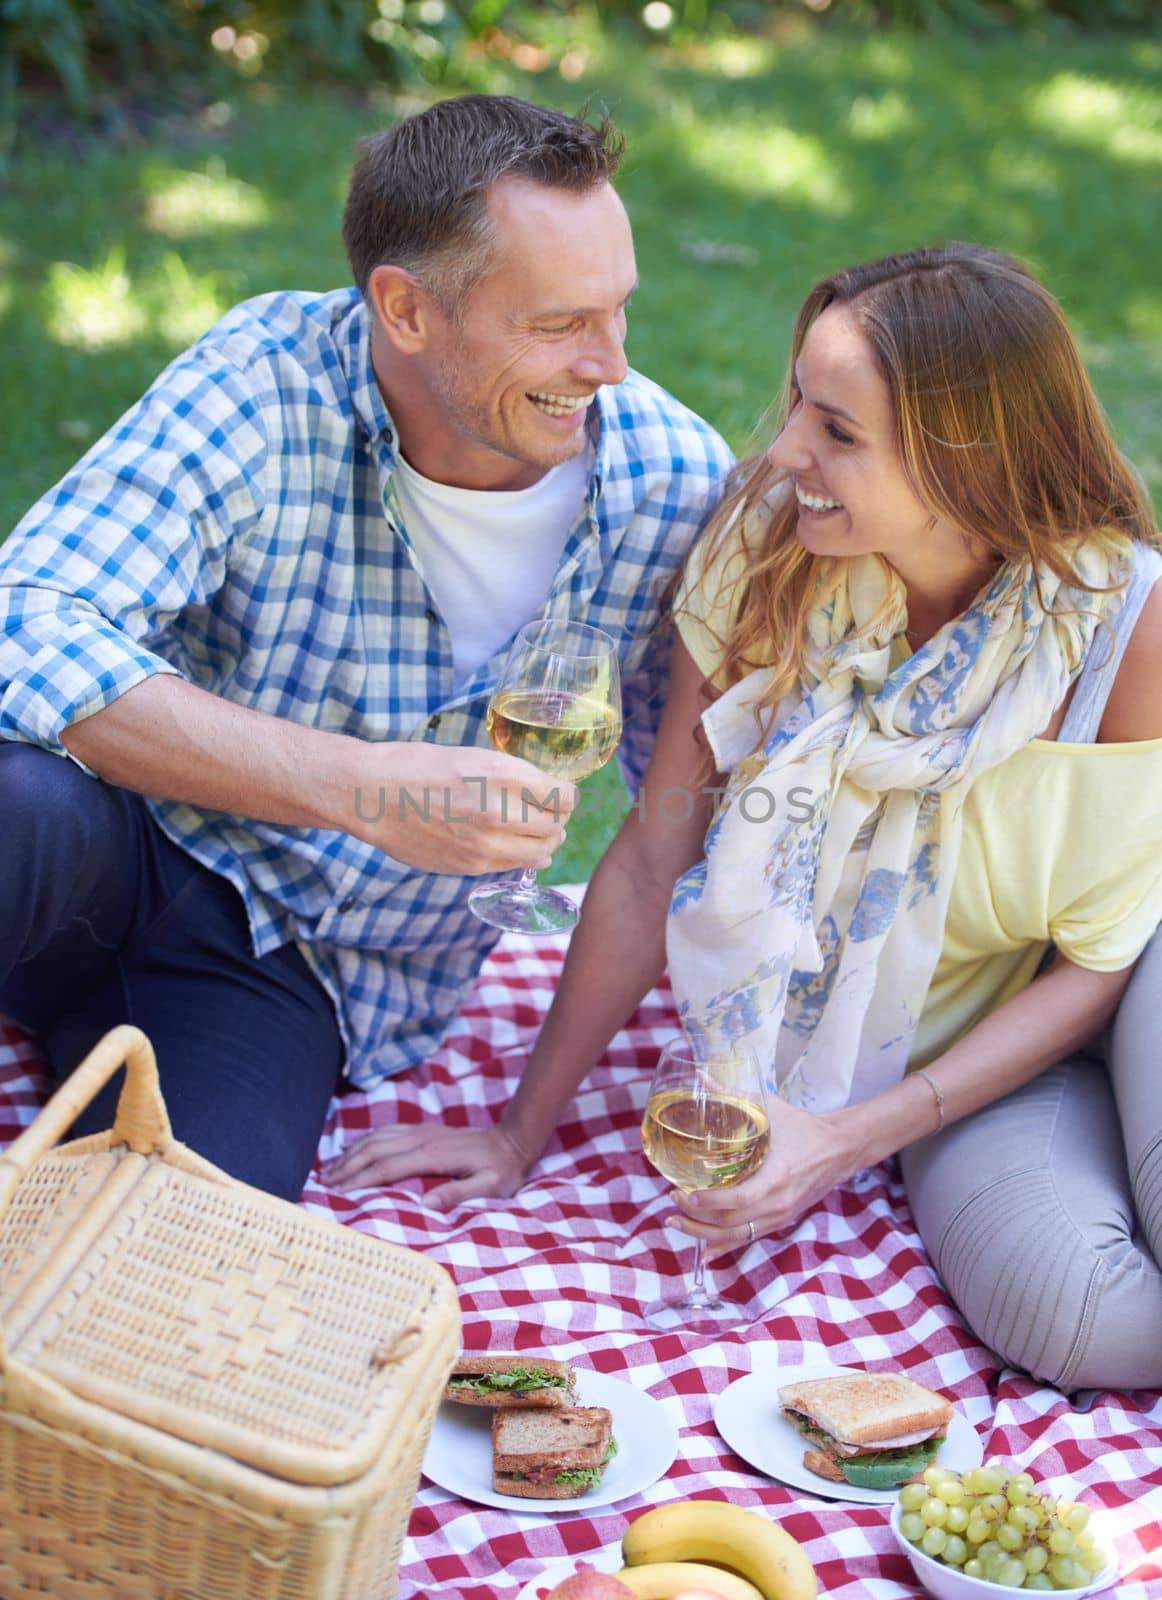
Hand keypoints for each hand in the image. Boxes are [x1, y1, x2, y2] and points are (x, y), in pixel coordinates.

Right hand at [321, 1121, 533, 1209]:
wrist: (513, 1140)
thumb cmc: (502, 1170)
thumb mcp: (489, 1186)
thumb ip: (459, 1194)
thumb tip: (426, 1203)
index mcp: (432, 1155)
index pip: (387, 1166)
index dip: (362, 1178)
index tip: (339, 1192)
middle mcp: (422, 1139)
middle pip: (374, 1149)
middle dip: (347, 1165)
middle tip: (323, 1183)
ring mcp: (421, 1131)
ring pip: (377, 1138)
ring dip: (351, 1152)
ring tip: (330, 1168)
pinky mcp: (423, 1130)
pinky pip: (387, 1131)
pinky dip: (365, 1139)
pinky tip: (353, 1147)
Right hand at [344, 742, 575, 875]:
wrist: (372, 795)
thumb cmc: (418, 766)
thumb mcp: (474, 756)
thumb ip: (513, 776)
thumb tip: (546, 795)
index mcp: (503, 775)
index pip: (564, 797)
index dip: (566, 796)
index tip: (560, 795)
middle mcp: (499, 811)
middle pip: (556, 826)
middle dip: (557, 820)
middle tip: (549, 815)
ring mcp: (484, 844)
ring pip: (541, 853)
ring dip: (544, 843)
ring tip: (536, 834)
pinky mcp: (469, 866)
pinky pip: (511, 866)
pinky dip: (519, 857)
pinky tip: (511, 846)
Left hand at [668, 1098, 854, 1262]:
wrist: (839, 1148)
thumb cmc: (802, 1126)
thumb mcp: (769, 1107)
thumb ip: (732, 1095)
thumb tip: (700, 1078)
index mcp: (778, 1175)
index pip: (740, 1199)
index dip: (709, 1202)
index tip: (684, 1193)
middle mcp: (780, 1202)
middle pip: (732, 1223)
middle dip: (697, 1218)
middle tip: (672, 1202)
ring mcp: (782, 1215)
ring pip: (738, 1236)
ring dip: (705, 1235)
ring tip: (677, 1223)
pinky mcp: (782, 1220)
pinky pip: (749, 1238)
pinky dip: (725, 1246)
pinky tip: (705, 1250)